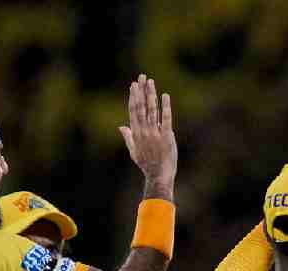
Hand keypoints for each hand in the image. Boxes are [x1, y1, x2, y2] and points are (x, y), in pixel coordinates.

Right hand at [119, 74, 176, 191]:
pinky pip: (166, 119)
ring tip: (151, 82)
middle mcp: (144, 131)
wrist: (159, 175)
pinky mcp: (166, 137)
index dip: (133, 97)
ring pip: (152, 110)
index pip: (133, 111)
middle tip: (142, 77)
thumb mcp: (134, 151)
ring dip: (151, 95)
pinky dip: (165, 107)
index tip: (133, 85)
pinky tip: (165, 96)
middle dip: (141, 91)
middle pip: (141, 107)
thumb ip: (128, 137)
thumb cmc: (147, 164)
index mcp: (136, 133)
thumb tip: (121, 127)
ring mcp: (155, 134)